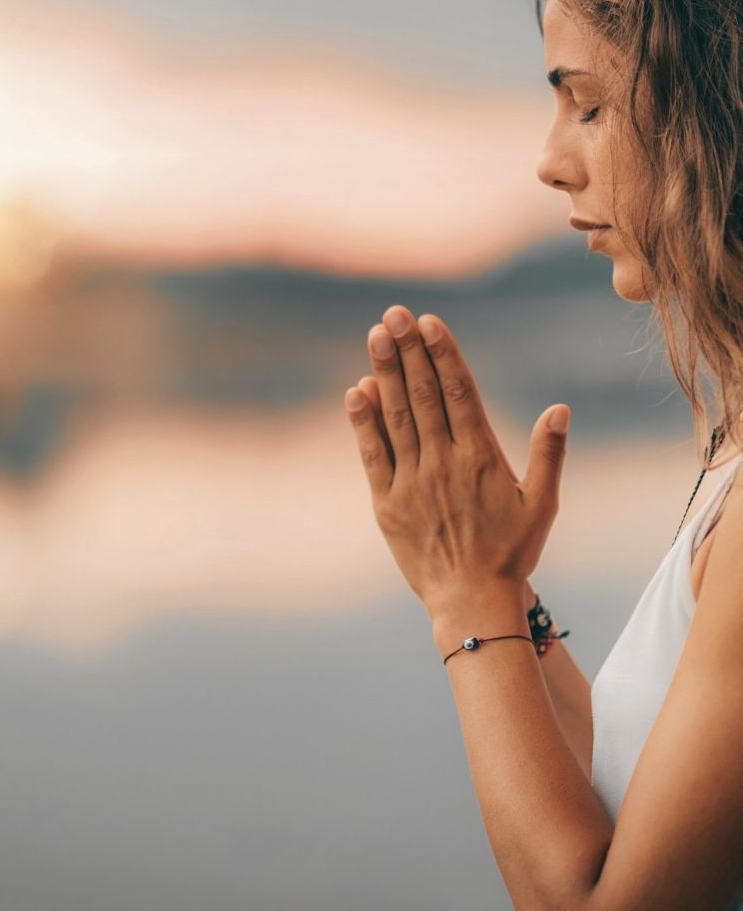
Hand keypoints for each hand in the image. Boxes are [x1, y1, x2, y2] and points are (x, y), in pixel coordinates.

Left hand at [343, 305, 569, 618]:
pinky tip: (354, 390)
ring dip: (384, 374)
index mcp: (481, 457)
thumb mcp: (542, 503)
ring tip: (376, 336)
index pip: (459, 393)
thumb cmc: (511, 552)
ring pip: (395, 417)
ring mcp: (412, 481)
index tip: (429, 322)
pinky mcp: (386, 502)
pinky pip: (372, 454)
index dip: (443, 354)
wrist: (471, 601)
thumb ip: (549, 454)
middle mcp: (443, 462)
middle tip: (394, 314)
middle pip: (423, 395)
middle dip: (408, 351)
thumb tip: (559, 408)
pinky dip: (362, 422)